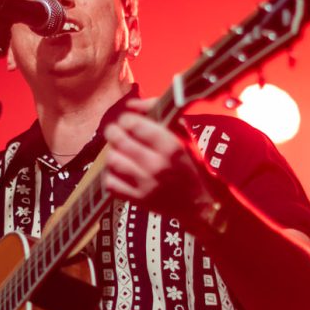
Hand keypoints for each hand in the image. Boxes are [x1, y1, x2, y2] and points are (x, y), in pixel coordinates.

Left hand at [102, 99, 214, 223]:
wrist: (199, 205)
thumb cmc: (192, 167)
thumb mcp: (184, 136)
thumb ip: (159, 114)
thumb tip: (131, 104)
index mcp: (171, 147)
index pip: (135, 125)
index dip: (126, 119)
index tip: (127, 121)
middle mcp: (157, 165)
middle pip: (119, 141)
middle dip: (114, 132)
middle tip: (116, 132)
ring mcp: (145, 185)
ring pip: (113, 161)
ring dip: (113, 153)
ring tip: (120, 152)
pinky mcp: (137, 200)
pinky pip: (111, 183)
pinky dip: (111, 175)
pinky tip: (120, 171)